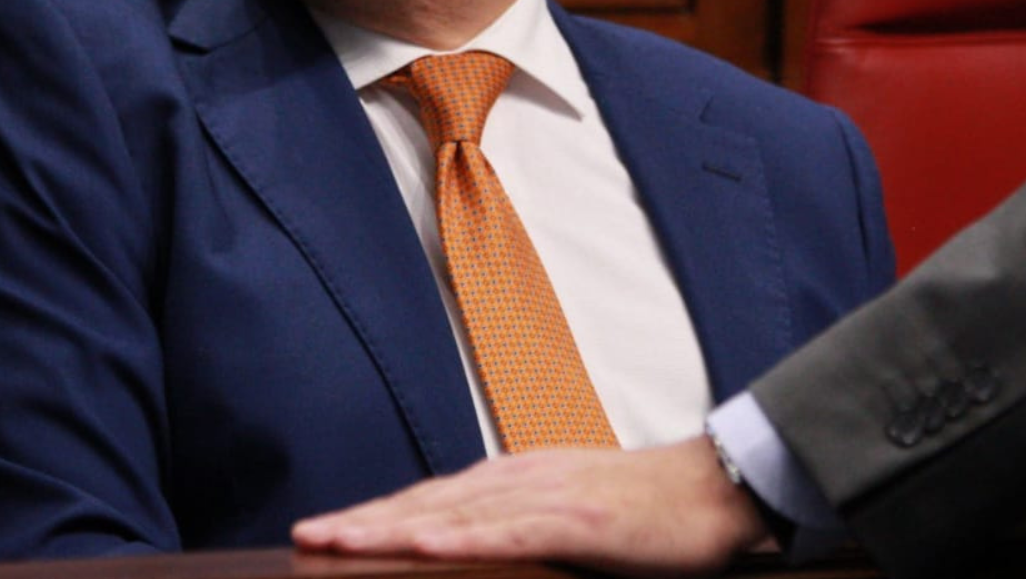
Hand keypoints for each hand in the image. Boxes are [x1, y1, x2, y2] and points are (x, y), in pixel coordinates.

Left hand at [292, 438, 770, 577]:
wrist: (718, 488)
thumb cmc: (648, 509)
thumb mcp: (570, 514)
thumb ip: (520, 526)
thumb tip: (469, 545)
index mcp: (516, 479)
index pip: (431, 499)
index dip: (376, 515)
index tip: (326, 530)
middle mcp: (521, 479)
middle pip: (427, 502)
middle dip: (364, 520)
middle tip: (306, 534)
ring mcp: (548, 497)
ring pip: (453, 514)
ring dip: (391, 527)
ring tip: (339, 539)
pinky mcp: (578, 522)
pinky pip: (509, 532)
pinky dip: (460, 537)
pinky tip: (421, 543)